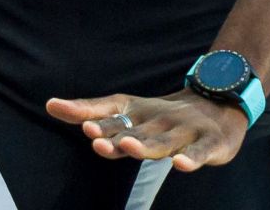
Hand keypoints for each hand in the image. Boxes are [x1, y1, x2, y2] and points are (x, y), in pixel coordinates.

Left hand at [45, 88, 248, 171]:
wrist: (219, 105)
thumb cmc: (162, 117)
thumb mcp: (128, 112)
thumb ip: (90, 111)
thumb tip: (49, 104)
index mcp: (139, 112)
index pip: (114, 113)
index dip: (99, 119)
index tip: (82, 125)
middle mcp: (160, 120)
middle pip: (136, 130)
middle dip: (116, 135)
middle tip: (95, 138)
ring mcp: (186, 131)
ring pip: (163, 142)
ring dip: (145, 144)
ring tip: (128, 146)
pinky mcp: (210, 143)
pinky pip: (199, 153)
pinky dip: (191, 159)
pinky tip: (180, 165)